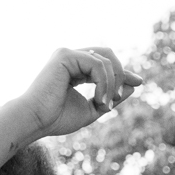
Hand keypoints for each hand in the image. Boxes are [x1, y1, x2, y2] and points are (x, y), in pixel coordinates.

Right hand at [13, 47, 143, 139]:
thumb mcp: (91, 109)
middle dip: (120, 74)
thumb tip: (134, 85)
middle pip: (108, 55)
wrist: (35, 121)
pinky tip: (99, 99)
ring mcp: (67, 54)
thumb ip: (110, 97)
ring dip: (112, 83)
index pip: (104, 63)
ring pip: (105, 60)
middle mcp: (70, 57)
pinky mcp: (65, 55)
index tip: (138, 83)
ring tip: (105, 104)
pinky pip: (98, 64)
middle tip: (118, 97)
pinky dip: (104, 82)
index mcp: (74, 68)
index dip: (123, 72)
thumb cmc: (56, 119)